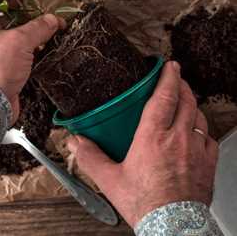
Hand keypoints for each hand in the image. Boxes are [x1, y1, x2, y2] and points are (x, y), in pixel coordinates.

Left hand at [0, 0, 63, 123]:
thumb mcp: (22, 41)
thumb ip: (39, 27)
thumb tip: (54, 19)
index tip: (17, 2)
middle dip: (16, 20)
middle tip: (34, 21)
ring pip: (1, 40)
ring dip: (19, 38)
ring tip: (38, 39)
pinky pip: (3, 56)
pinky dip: (17, 54)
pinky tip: (33, 56)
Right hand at [67, 61, 218, 227]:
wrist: (173, 227)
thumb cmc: (146, 204)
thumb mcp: (111, 179)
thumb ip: (90, 157)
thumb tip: (75, 142)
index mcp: (153, 137)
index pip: (164, 97)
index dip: (168, 77)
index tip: (169, 66)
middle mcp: (178, 138)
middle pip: (186, 100)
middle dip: (182, 84)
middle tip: (176, 77)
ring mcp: (196, 150)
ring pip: (199, 116)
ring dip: (191, 104)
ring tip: (184, 101)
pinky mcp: (208, 164)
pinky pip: (209, 137)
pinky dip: (202, 128)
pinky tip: (195, 131)